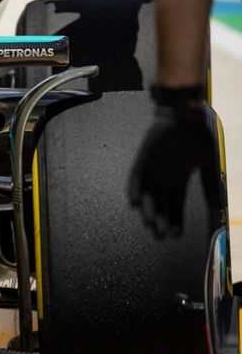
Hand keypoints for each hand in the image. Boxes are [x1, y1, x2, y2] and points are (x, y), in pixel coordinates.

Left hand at [128, 100, 222, 236]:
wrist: (188, 117)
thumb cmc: (200, 138)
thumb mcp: (209, 165)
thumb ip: (210, 186)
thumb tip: (219, 207)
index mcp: (179, 179)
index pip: (176, 205)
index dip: (176, 220)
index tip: (176, 236)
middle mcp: (164, 177)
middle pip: (160, 204)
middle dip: (161, 221)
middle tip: (160, 237)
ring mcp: (153, 169)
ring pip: (147, 195)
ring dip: (148, 210)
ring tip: (150, 225)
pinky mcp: (142, 160)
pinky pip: (135, 178)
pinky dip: (134, 190)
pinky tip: (135, 203)